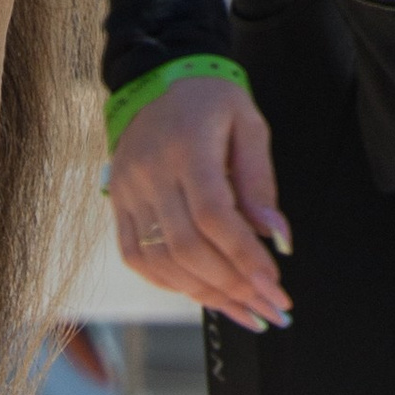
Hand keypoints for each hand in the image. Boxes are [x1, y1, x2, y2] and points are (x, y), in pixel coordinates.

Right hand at [107, 75, 291, 331]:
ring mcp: (128, 193)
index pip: (213, 216)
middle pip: (187, 247)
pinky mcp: (118, 207)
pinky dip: (173, 285)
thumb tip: (276, 237)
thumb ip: (260, 182)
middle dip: (232, 287)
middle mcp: (150, 174)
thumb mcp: (249, 126)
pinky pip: (138, 258)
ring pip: (161, 262)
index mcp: (186, 147)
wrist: (155, 81)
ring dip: (206, 295)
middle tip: (269, 310)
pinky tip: (205, 296)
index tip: (273, 284)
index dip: (243, 257)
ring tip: (245, 313)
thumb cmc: (210, 102)